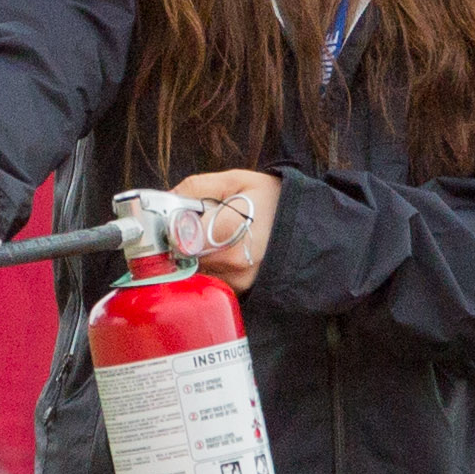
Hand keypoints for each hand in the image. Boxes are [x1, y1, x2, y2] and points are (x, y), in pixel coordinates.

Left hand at [169, 168, 282, 288]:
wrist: (309, 225)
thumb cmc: (273, 200)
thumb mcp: (235, 181)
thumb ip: (195, 188)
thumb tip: (165, 200)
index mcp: (229, 231)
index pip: (178, 240)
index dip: (171, 229)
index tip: (176, 221)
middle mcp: (232, 262)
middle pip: (183, 257)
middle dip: (183, 241)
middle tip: (199, 225)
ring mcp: (237, 281)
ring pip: (195, 271)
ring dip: (195, 256)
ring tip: (216, 238)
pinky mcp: (240, 292)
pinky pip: (210, 280)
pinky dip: (210, 267)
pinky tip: (224, 252)